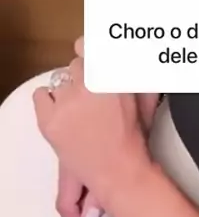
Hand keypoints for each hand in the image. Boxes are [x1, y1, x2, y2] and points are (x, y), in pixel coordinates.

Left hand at [35, 51, 155, 216]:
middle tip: (89, 95)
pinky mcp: (49, 120)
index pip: (89, 47)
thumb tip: (121, 48)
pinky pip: (40, 95)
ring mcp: (67, 103)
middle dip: (82, 76)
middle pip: (76, 64)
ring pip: (60, 80)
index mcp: (110, 76)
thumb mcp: (139, 95)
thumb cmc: (133, 134)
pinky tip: (63, 113)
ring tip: (78, 109)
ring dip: (67, 90)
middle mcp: (87, 85)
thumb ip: (130, 69)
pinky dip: (48, 101)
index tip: (92, 57)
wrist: (119, 169)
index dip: (90, 51)